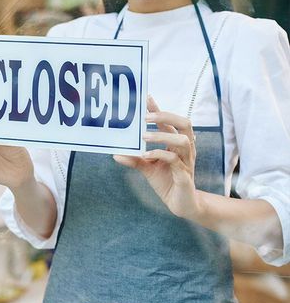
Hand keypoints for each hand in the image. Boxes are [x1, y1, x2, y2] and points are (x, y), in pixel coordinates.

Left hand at [113, 96, 202, 218]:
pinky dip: (161, 154)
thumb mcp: (147, 168)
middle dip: (165, 116)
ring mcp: (187, 162)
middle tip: (145, 116)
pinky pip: (175, 160)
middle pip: (184, 124)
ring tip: (143, 136)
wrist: (181, 205)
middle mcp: (185, 150)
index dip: (159, 109)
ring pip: (182, 141)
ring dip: (161, 136)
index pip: (170, 122)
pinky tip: (146, 154)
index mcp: (176, 144)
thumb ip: (134, 159)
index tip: (146, 98)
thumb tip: (115, 153)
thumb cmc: (166, 182)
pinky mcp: (184, 175)